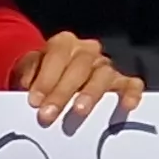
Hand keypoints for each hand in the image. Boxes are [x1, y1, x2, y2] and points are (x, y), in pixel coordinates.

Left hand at [17, 31, 141, 127]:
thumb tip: (29, 91)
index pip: (57, 56)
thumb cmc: (39, 76)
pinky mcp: (121, 81)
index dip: (46, 79)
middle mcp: (88, 51)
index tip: (34, 101)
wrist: (52, 78)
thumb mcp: (27, 72)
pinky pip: (131, 84)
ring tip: (79, 111)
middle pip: (80, 67)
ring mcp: (105, 65)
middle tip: (48, 115)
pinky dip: (131, 94)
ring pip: (103, 75)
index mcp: (63, 43)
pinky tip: (126, 106)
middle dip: (62, 92)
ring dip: (91, 93)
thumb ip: (27, 77)